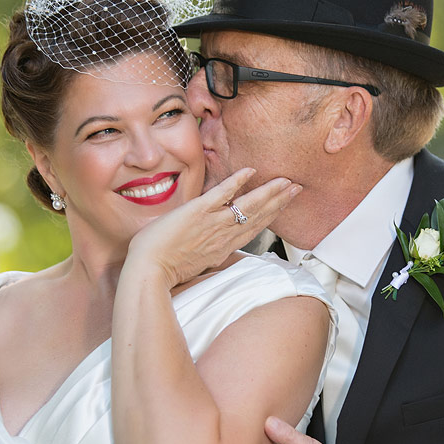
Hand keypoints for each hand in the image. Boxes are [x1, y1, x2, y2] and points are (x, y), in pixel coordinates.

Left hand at [127, 168, 300, 288]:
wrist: (148, 272)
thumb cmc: (162, 269)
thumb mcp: (192, 263)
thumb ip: (204, 250)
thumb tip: (207, 244)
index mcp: (221, 249)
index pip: (252, 229)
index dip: (271, 216)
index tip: (284, 205)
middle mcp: (222, 237)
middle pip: (258, 216)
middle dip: (279, 201)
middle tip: (296, 188)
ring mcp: (212, 224)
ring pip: (248, 206)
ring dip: (269, 192)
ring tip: (285, 181)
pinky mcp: (198, 212)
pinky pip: (222, 194)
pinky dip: (236, 181)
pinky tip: (249, 171)